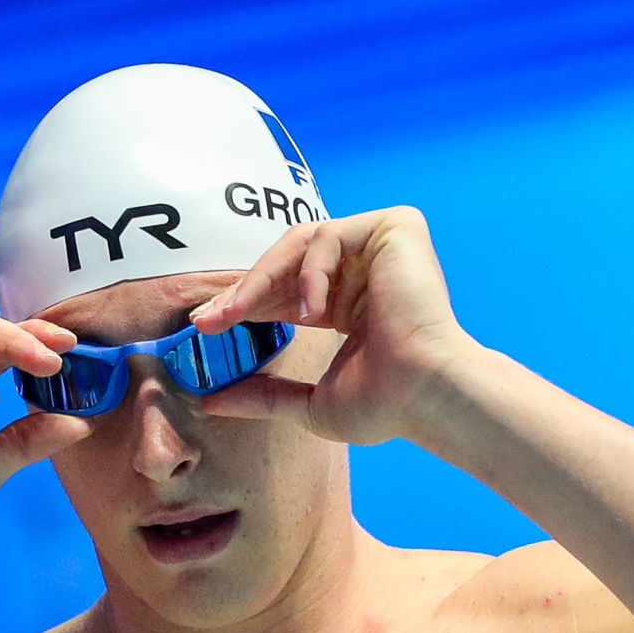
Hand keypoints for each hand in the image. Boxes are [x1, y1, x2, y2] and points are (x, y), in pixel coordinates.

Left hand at [188, 207, 473, 447]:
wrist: (425, 395)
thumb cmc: (385, 405)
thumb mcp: (309, 403)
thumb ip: (264, 396)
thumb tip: (211, 400)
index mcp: (349, 303)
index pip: (286, 290)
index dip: (245, 303)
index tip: (208, 324)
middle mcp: (364, 270)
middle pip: (287, 262)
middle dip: (243, 289)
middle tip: (209, 318)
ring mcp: (380, 246)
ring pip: (299, 243)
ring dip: (263, 280)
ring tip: (242, 315)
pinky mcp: (395, 227)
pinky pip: (328, 235)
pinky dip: (310, 271)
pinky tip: (312, 311)